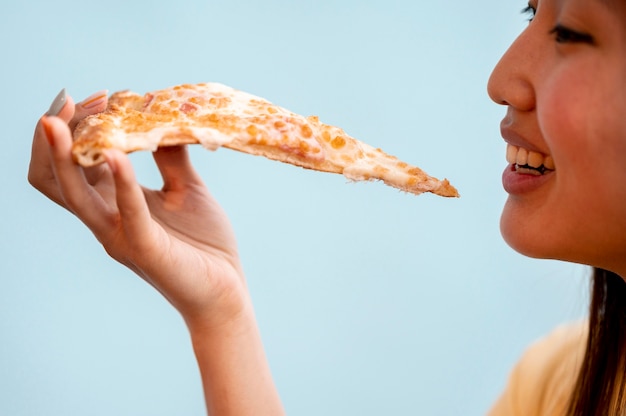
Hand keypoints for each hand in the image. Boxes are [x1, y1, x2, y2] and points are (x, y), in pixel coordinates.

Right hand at [28, 91, 247, 328]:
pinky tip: (118, 154)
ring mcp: (120, 235)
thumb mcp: (186, 189)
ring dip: (64, 155)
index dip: (76, 126)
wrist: (225, 290)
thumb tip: (162, 118)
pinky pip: (126, 212)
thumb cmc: (204, 244)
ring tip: (60, 121)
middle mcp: (106, 219)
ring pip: (71, 194)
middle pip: (54, 176)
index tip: (99, 96)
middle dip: (57, 134)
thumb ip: (171, 157)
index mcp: (114, 203)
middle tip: (76, 101)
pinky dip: (121, 181)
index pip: (74, 162)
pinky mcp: (145, 248)